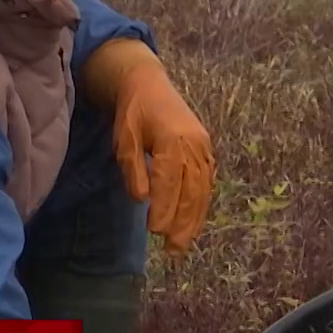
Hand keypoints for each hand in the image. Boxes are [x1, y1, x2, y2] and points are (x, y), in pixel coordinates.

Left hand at [82, 40, 216, 255]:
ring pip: (202, 190)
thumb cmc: (132, 112)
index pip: (170, 181)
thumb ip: (133, 168)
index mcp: (173, 139)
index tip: (155, 232)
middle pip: (192, 190)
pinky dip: (201, 204)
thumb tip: (141, 198)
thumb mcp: (124, 138)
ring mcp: (203, 147)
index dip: (164, 208)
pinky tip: (193, 222)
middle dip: (182, 222)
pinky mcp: (206, 150)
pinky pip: (207, 182)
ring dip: (194, 219)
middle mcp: (194, 144)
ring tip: (183, 244)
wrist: (149, 83)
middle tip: (172, 250)